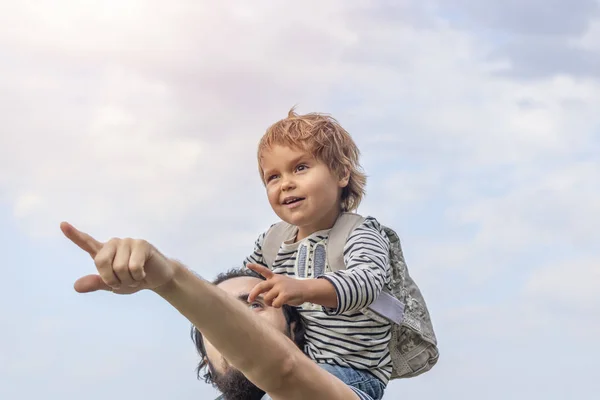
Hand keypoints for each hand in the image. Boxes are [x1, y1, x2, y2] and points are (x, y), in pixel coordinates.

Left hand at [61, 221, 175, 293]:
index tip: (62, 224)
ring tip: (135, 277)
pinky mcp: (142, 244)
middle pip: (101, 262)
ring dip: (128, 280)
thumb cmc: (133, 280)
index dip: (73, 234)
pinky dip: (137, 277)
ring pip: (119, 268)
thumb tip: (76, 286)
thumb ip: (96, 284)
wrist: (157, 279)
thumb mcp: (112, 286)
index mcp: (103, 252)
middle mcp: (114, 243)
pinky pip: (134, 267)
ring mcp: (128, 242)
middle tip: (122, 282)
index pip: (86, 242)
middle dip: (111, 279)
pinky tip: (143, 273)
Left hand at [246, 263, 306, 307]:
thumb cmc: (292, 289)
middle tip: (250, 300)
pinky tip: (282, 303)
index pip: (264, 270)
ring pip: (267, 298)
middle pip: (260, 286)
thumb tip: (261, 295)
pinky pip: (275, 304)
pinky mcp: (285, 294)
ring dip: (269, 303)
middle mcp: (276, 280)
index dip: (255, 267)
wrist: (306, 289)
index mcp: (275, 277)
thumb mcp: (281, 284)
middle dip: (253, 294)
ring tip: (275, 302)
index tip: (247, 264)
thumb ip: (271, 288)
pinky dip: (277, 306)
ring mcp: (280, 287)